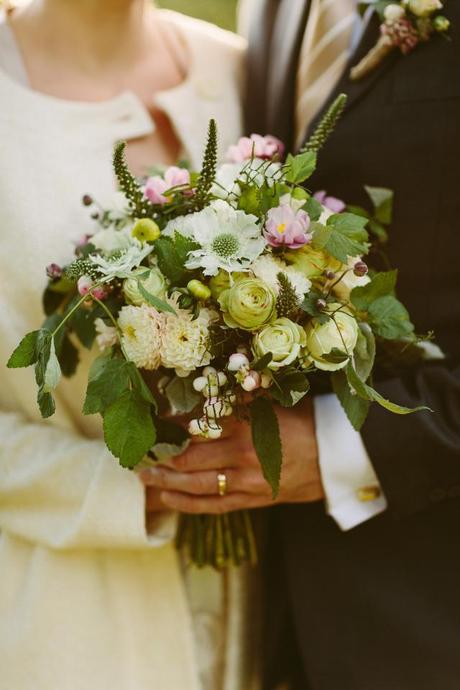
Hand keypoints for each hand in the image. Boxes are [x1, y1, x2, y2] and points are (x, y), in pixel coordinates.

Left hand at [141, 398, 324, 513]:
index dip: (171, 426)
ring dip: (167, 481)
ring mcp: (248, 481)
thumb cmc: (307, 422)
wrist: (337, 456)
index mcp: (247, 424)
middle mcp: (242, 454)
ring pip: (197, 485)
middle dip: (161, 456)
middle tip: (139, 453)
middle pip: (190, 458)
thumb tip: (209, 391)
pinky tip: (168, 499)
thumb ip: (241, 400)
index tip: (153, 424)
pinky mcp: (255, 500)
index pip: (197, 426)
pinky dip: (189, 504)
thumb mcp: (274, 402)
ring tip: (145, 476)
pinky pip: (215, 505)